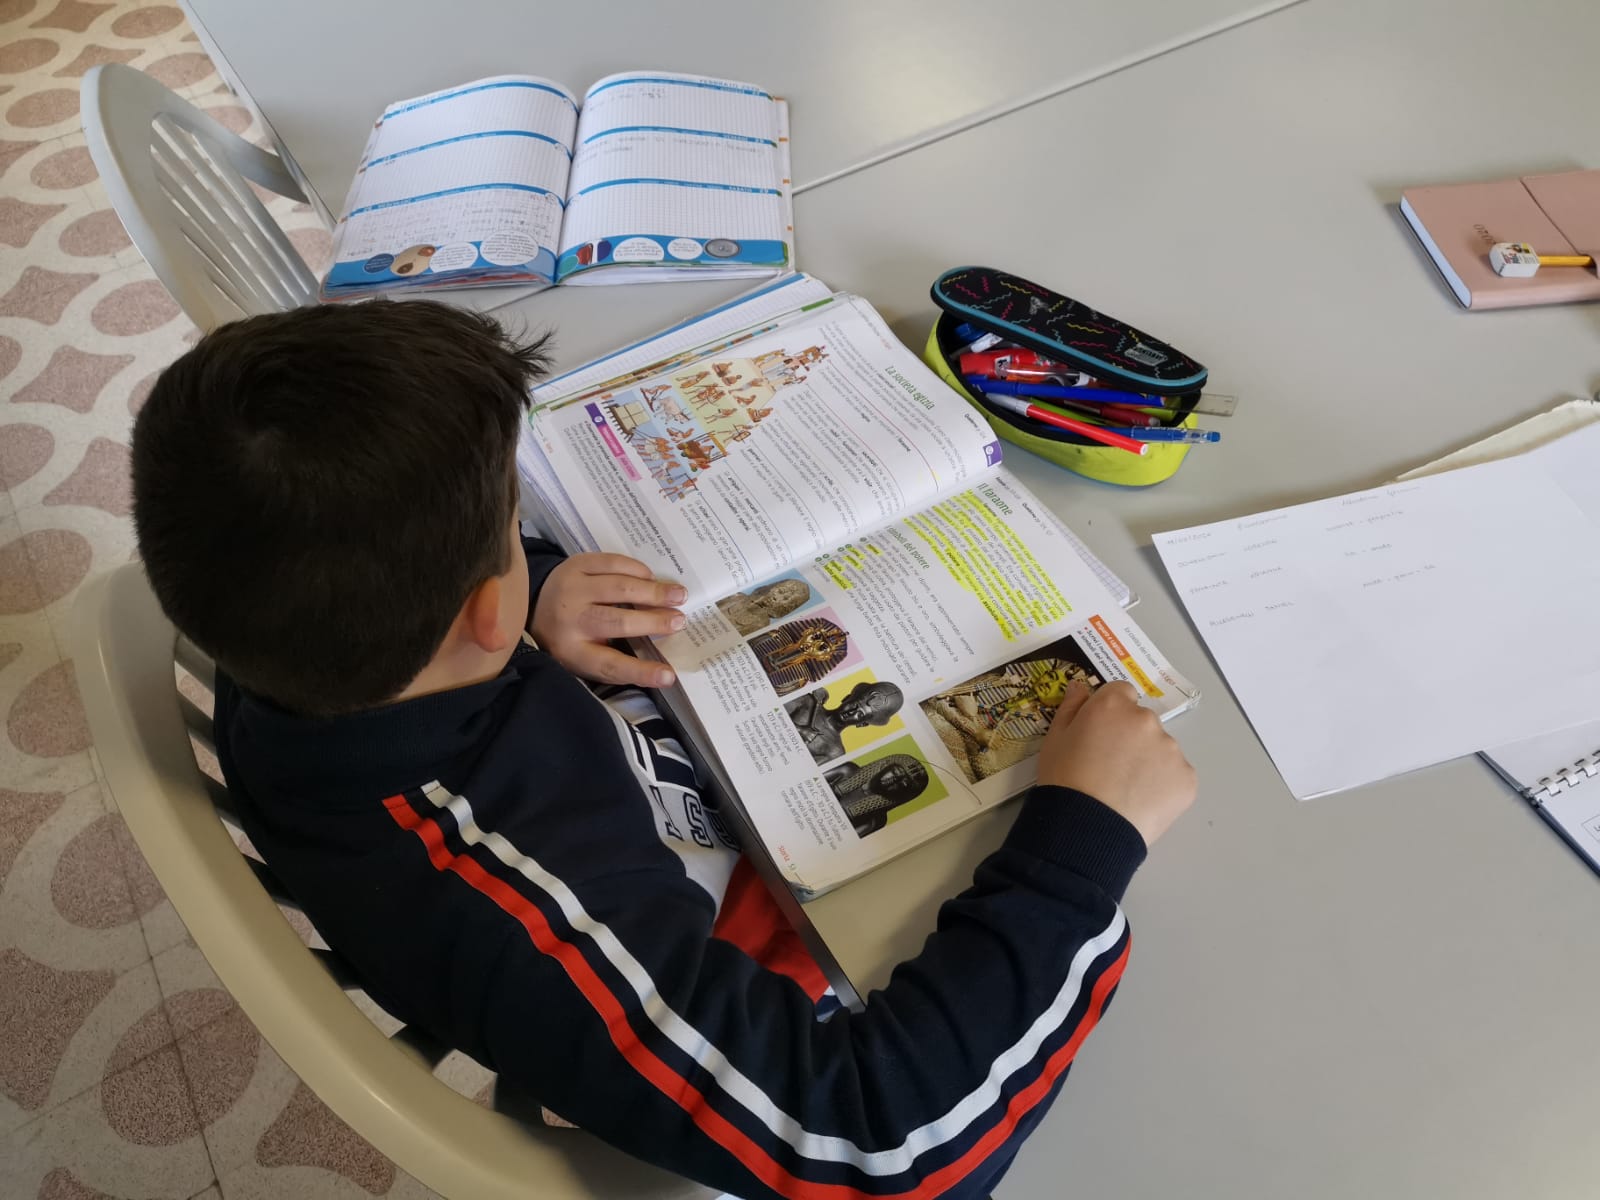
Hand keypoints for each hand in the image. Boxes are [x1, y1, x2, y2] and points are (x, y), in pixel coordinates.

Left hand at [529, 554, 686, 688]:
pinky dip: (637, 570)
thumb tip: (665, 667)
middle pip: (617, 622)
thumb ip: (618, 661)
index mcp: (572, 652)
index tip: (668, 675)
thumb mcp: (587, 658)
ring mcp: (571, 588)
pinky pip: (612, 563)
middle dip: (653, 622)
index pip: (609, 665)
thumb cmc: (571, 639)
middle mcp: (569, 620)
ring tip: (679, 595)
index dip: (640, 671)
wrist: (535, 605)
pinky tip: (652, 578)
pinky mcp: (575, 564)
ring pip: (618, 588)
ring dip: (653, 592)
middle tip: (680, 620)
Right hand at [1036, 681, 1195, 847]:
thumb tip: (1081, 686)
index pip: (1121, 693)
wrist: (1087, 826)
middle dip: (1130, 738)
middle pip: (1142, 722)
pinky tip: (1142, 802)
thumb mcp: (1054, 739)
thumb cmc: (1064, 779)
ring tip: (1126, 791)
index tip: (1100, 736)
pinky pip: (1174, 776)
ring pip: (1160, 749)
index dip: (1110, 713)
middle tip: (1110, 768)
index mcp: (1114, 705)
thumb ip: (1071, 707)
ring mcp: (1171, 749)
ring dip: (1148, 762)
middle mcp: (1147, 720)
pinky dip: (1162, 786)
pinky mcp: (1187, 778)